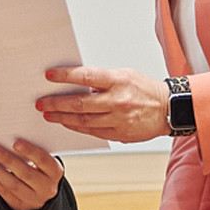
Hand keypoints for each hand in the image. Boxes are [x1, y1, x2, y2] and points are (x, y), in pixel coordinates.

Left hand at [0, 138, 63, 209]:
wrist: (42, 194)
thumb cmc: (41, 168)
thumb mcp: (44, 162)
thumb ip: (34, 152)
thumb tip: (11, 138)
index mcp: (55, 172)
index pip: (43, 160)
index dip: (30, 151)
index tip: (15, 142)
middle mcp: (47, 188)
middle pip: (25, 173)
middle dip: (8, 160)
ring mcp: (33, 200)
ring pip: (12, 184)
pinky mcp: (20, 206)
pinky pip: (4, 192)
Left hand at [38, 67, 170, 142]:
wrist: (168, 108)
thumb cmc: (145, 88)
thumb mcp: (124, 75)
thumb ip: (102, 79)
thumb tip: (76, 82)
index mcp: (118, 81)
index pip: (86, 76)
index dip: (65, 76)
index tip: (49, 76)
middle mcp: (117, 101)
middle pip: (80, 103)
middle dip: (57, 103)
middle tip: (41, 103)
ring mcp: (118, 120)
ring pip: (84, 121)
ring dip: (63, 118)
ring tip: (48, 115)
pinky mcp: (119, 134)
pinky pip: (93, 131)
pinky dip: (77, 128)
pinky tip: (67, 123)